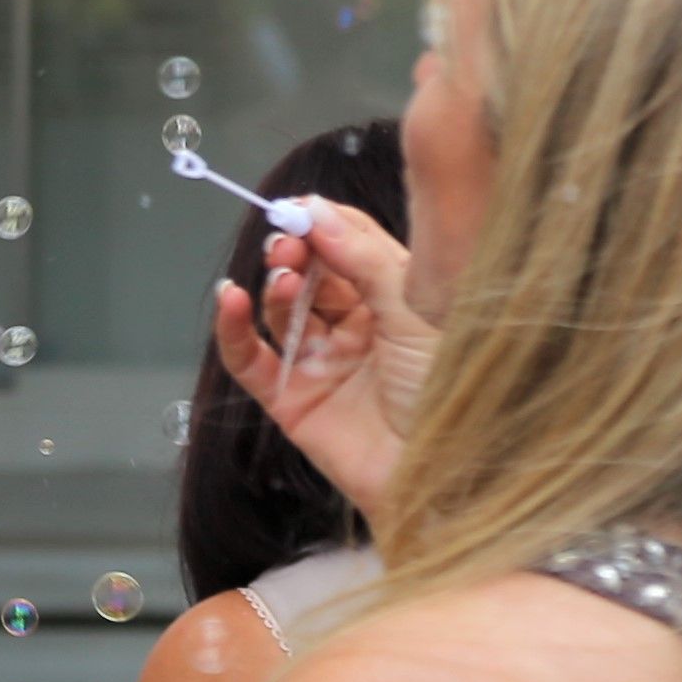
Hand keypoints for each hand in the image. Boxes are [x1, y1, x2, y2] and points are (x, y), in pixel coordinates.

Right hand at [208, 199, 429, 530]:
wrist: (443, 475)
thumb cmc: (449, 394)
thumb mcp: (418, 311)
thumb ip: (365, 258)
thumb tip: (318, 211)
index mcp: (395, 299)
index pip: (350, 242)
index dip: (323, 220)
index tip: (300, 206)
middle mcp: (357, 325)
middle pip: (312, 271)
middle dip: (295, 249)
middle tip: (289, 241)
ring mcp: (320, 361)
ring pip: (280, 308)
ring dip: (275, 285)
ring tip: (284, 277)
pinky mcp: (289, 398)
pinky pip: (249, 357)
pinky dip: (233, 327)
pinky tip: (231, 300)